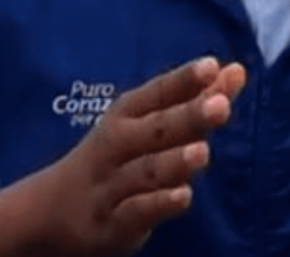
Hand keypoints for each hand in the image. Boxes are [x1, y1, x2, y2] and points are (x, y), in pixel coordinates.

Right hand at [43, 57, 247, 256]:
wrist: (52, 210)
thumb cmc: (117, 157)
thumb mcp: (149, 125)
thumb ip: (194, 101)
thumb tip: (237, 71)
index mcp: (126, 116)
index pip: (158, 94)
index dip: (184, 79)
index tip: (211, 65)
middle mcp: (117, 146)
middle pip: (155, 129)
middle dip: (188, 116)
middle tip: (221, 105)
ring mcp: (112, 185)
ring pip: (146, 171)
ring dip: (174, 161)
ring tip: (203, 151)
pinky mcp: (113, 223)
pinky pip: (136, 212)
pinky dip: (158, 204)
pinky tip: (183, 196)